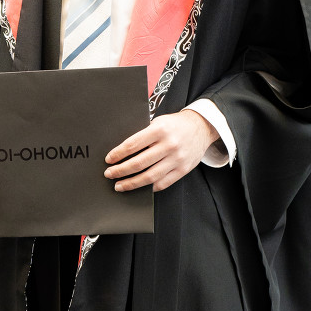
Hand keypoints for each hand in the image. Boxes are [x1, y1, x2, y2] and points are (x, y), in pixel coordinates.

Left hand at [104, 109, 219, 192]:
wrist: (201, 127)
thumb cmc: (175, 124)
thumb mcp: (159, 122)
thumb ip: (143, 135)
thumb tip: (122, 151)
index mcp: (160, 130)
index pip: (132, 144)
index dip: (118, 154)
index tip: (108, 159)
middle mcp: (169, 145)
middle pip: (139, 163)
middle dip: (120, 171)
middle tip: (109, 174)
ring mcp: (177, 159)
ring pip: (149, 177)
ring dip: (131, 183)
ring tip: (120, 185)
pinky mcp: (183, 169)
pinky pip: (163, 183)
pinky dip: (150, 187)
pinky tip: (140, 187)